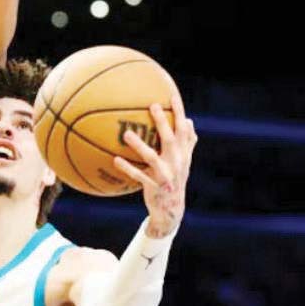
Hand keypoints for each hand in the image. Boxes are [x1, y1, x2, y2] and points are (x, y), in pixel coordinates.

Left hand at [112, 91, 197, 238]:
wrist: (171, 209)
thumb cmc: (175, 179)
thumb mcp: (184, 161)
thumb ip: (188, 142)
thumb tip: (190, 121)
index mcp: (183, 154)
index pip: (183, 129)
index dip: (179, 113)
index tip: (172, 95)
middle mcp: (176, 163)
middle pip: (170, 139)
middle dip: (162, 123)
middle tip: (152, 106)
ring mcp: (165, 176)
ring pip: (152, 158)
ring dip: (140, 145)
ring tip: (126, 133)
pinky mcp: (154, 187)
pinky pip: (139, 176)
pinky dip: (127, 168)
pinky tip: (114, 159)